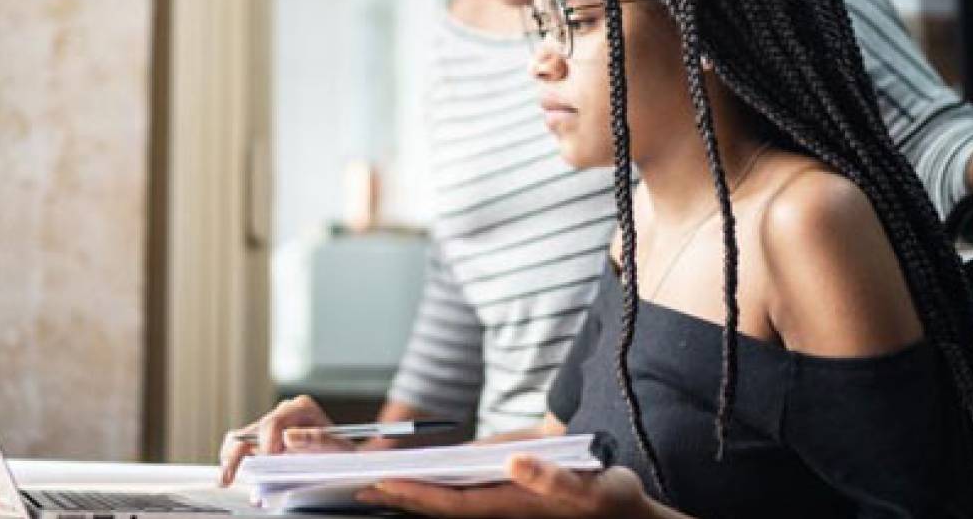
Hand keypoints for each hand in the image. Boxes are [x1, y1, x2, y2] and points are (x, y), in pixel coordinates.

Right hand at [217, 395, 351, 486]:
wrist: (344, 459)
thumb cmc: (344, 452)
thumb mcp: (338, 446)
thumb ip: (317, 439)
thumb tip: (289, 437)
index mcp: (300, 408)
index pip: (274, 423)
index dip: (267, 443)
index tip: (268, 459)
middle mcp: (283, 415)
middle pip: (252, 430)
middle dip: (238, 452)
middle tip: (232, 475)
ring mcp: (271, 429)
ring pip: (240, 438)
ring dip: (231, 458)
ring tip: (226, 478)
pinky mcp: (264, 443)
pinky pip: (242, 449)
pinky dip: (235, 463)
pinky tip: (232, 477)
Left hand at [356, 456, 668, 518]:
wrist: (622, 507)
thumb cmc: (611, 498)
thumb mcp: (594, 487)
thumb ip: (555, 480)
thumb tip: (515, 464)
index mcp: (510, 508)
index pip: (450, 503)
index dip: (415, 494)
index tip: (380, 483)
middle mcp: (493, 506)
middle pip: (432, 500)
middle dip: (392, 490)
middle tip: (350, 480)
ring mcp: (491, 497)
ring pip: (436, 492)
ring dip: (400, 483)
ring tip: (358, 472)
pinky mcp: (494, 486)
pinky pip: (449, 483)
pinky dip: (421, 475)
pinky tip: (399, 467)